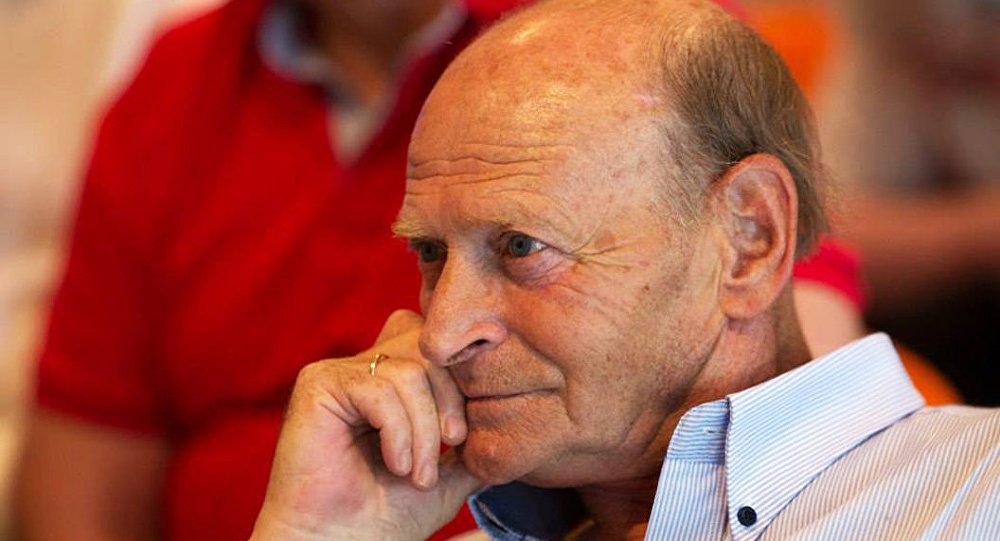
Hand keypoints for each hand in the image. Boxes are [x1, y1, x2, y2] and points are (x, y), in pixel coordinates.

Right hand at [251, 310, 481, 540]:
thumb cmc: (386, 518)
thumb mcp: (448, 476)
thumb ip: (474, 445)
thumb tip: (513, 418)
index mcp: (393, 380)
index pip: (441, 346)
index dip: (462, 378)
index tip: (467, 432)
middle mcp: (367, 368)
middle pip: (428, 347)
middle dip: (450, 399)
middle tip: (455, 446)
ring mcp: (341, 373)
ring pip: (409, 372)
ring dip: (425, 429)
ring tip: (419, 475)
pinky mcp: (318, 384)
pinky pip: (378, 390)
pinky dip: (398, 432)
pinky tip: (395, 465)